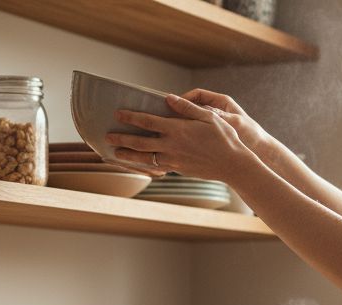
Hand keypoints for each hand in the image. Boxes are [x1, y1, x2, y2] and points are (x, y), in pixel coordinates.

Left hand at [106, 94, 258, 182]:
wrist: (233, 165)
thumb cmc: (224, 138)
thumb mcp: (208, 117)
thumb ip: (186, 107)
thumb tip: (168, 98)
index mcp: (178, 129)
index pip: (148, 121)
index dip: (131, 117)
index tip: (118, 114)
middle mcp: (172, 145)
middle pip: (140, 142)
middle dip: (122, 138)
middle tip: (108, 136)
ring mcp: (174, 160)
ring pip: (145, 158)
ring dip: (129, 155)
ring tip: (116, 152)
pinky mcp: (178, 170)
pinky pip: (156, 167)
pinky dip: (144, 165)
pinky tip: (139, 163)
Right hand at [178, 88, 269, 153]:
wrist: (261, 153)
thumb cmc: (250, 135)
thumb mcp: (231, 122)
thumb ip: (212, 114)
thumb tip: (192, 106)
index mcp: (222, 102)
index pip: (197, 94)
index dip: (183, 99)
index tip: (171, 106)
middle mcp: (216, 111)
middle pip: (192, 107)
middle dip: (179, 113)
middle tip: (165, 119)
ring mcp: (213, 124)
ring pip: (193, 121)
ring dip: (182, 126)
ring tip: (169, 132)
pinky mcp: (212, 136)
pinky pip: (196, 133)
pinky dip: (188, 136)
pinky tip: (179, 143)